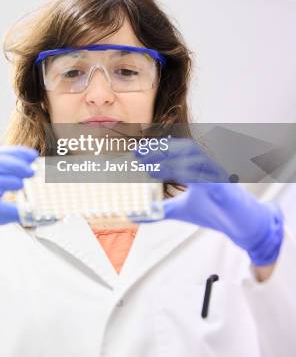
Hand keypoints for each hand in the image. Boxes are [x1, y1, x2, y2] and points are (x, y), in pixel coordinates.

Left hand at [131, 138, 283, 266]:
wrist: (241, 226)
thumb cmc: (213, 212)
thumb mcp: (181, 210)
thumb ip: (160, 210)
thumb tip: (133, 217)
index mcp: (195, 168)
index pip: (175, 152)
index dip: (157, 149)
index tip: (136, 152)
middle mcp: (206, 167)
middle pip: (185, 149)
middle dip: (163, 150)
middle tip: (140, 155)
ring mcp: (217, 177)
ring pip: (199, 159)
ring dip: (176, 161)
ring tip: (155, 168)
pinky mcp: (227, 190)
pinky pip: (213, 179)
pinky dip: (196, 177)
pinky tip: (180, 178)